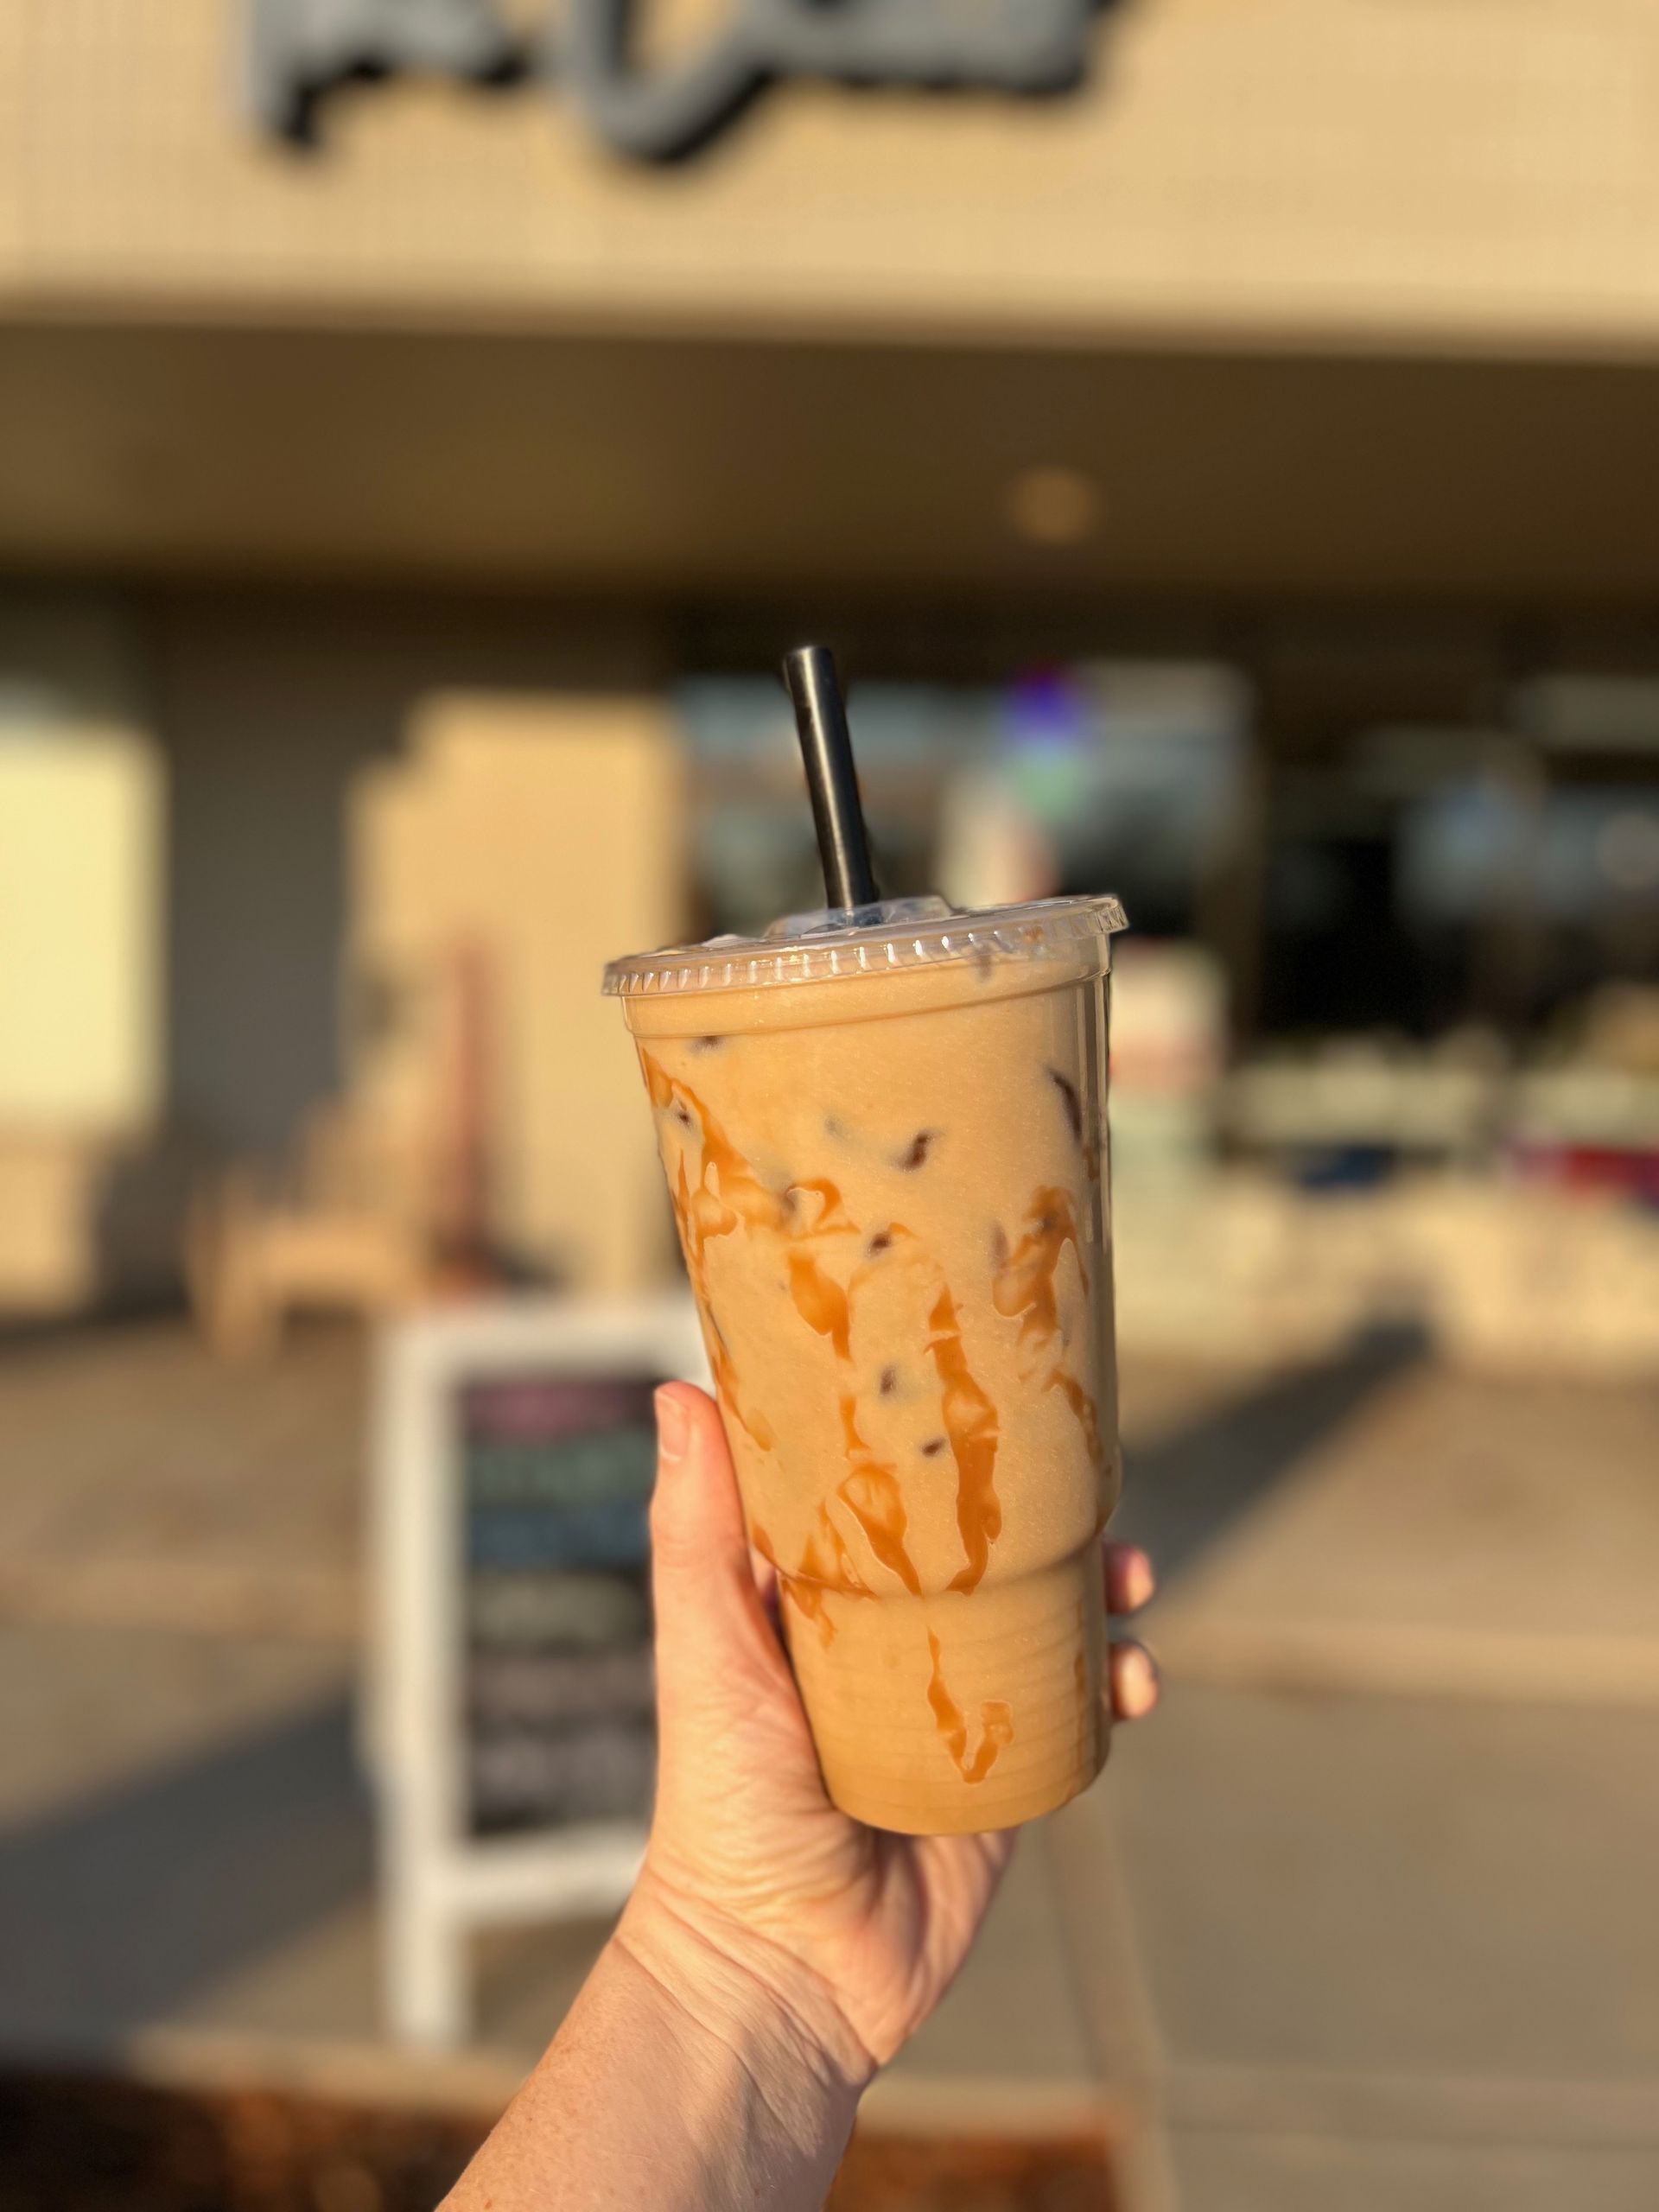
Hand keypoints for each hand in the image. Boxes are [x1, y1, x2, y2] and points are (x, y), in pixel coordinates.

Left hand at [618, 1382, 1158, 2088]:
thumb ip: (696, 1529)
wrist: (783, 1967)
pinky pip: (1082, 1716)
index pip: (889, 1497)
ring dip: (1104, 1591)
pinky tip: (1133, 1682)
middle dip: (1050, 1515)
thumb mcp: (705, 1644)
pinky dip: (1121, 1686)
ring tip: (1131, 1578)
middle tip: (1096, 1486)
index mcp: (820, 1598)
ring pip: (1052, 1623)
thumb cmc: (720, 1797)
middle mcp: (894, 1643)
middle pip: (987, 1552)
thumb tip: (680, 1389)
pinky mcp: (1010, 1777)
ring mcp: (960, 1708)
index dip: (944, 1446)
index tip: (994, 1393)